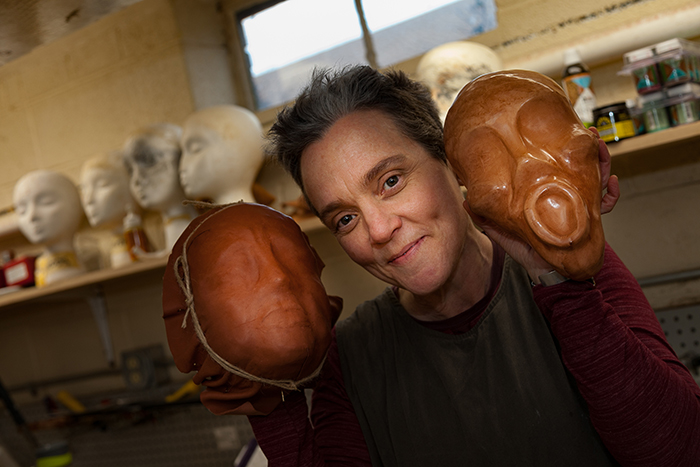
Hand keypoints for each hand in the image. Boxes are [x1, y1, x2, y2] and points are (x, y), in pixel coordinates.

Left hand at [464, 129, 620, 283]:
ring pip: (594, 178)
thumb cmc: (527, 252)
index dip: (557, 149)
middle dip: (586, 149)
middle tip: (590, 135)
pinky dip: (611, 193)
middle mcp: (562, 194)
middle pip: (577, 165)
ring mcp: (577, 204)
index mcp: (542, 193)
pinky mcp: (590, 218)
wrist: (549, 273)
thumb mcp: (503, 233)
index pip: (552, 166)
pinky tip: (611, 184)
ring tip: (601, 151)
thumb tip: (465, 202)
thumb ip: (487, 218)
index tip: (559, 134)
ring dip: (601, 162)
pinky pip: (605, 203)